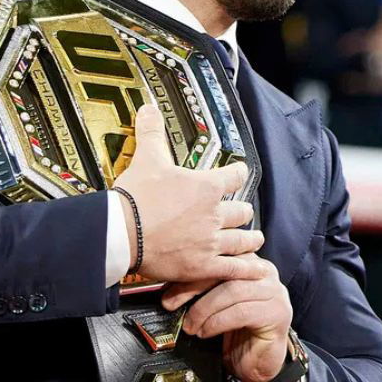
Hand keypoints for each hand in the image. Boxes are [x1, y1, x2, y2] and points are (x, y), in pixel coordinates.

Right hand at [112, 105, 263, 282]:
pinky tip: (259, 271)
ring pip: (242, 240)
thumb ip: (152, 132)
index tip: (239, 172)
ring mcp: (211, 241)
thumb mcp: (147, 158)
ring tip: (255, 239)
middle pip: (241, 210)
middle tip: (243, 211)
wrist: (122, 232)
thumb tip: (149, 109)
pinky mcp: (203, 266)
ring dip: (250, 239)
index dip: (238, 173)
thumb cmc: (136, 198)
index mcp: (206, 187)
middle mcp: (214, 214)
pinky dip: (249, 270)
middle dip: (243, 210)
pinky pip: (234, 268)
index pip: (234, 176)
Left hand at [161, 253, 292, 381]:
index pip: (218, 258)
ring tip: (190, 324)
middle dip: (193, 287)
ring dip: (204, 308)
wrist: (258, 364)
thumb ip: (203, 288)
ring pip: (232, 290)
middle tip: (171, 303)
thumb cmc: (236, 332)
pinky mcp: (276, 313)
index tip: (168, 287)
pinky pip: (241, 312)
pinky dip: (217, 322)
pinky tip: (205, 331)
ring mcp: (274, 292)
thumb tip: (171, 285)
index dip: (191, 270)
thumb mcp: (215, 304)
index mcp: (249, 262)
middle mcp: (264, 272)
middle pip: (225, 270)